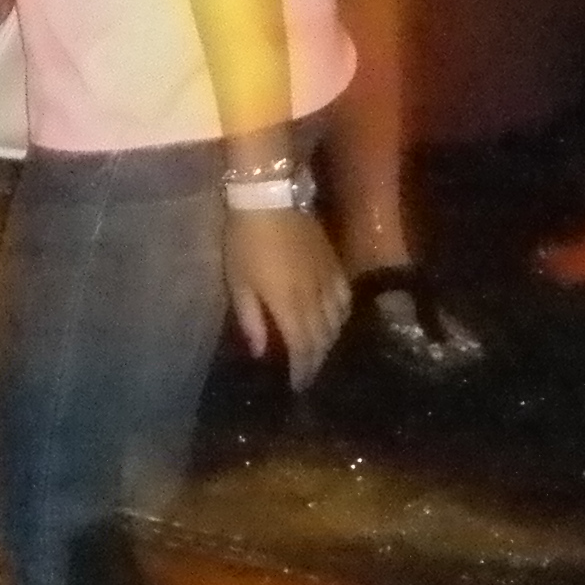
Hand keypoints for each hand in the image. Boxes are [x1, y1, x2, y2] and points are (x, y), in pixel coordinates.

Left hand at [224, 206, 348, 390]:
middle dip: (316, 360)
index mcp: (288, 305)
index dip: (302, 370)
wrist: (270, 198)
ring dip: (330, 341)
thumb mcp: (238, 281)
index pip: (302, 347)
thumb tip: (261, 350)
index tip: (298, 386)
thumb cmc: (246, 240)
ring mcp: (328, 279)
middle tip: (309, 374)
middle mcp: (314, 297)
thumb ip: (251, 318)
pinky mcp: (334, 263)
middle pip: (322, 338)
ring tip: (320, 352)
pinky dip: (343, 314)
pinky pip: (346, 296)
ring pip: (337, 320)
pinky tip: (337, 319)